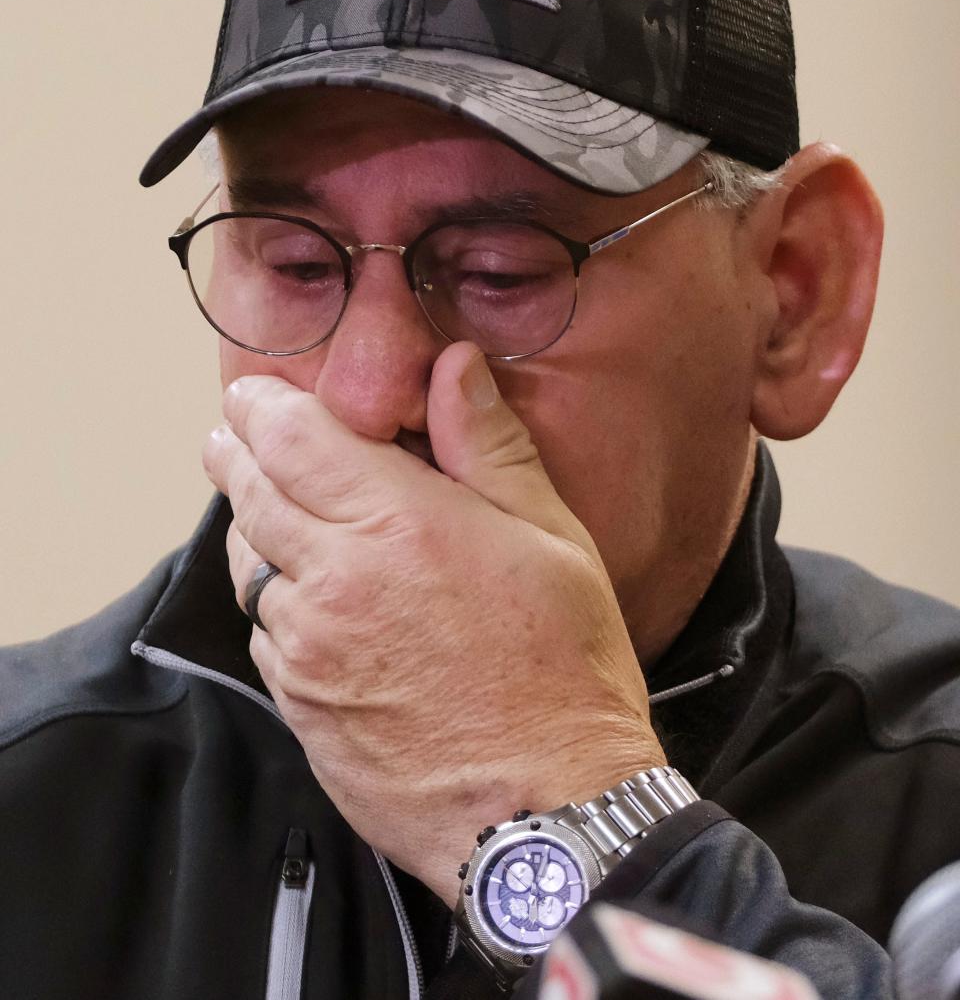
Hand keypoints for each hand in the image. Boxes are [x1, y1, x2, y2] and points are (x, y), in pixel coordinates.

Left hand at [202, 340, 664, 905]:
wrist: (547, 814)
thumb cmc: (565, 670)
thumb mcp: (550, 538)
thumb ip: (488, 444)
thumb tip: (454, 364)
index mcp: (397, 524)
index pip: (292, 437)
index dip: (262, 406)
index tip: (255, 394)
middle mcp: (334, 582)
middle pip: (250, 492)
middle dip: (237, 453)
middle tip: (235, 436)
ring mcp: (307, 651)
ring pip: (246, 565)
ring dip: (252, 527)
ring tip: (269, 508)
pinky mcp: (300, 708)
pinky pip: (265, 634)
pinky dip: (274, 602)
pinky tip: (309, 600)